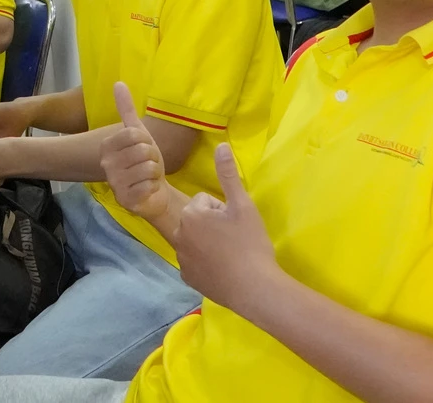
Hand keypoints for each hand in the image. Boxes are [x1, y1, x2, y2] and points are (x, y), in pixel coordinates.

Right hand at [99, 83, 172, 225]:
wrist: (152, 193)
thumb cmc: (144, 162)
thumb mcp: (138, 134)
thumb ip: (126, 109)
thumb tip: (118, 83)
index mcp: (106, 146)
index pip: (135, 134)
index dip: (147, 142)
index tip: (144, 151)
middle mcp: (106, 164)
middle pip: (143, 150)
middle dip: (153, 158)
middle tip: (147, 165)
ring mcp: (114, 183)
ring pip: (148, 168)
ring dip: (155, 173)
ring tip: (148, 177)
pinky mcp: (125, 199)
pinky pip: (149, 185)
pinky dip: (153, 187)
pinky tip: (147, 190)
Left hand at [171, 143, 277, 307]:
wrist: (255, 288)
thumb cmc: (249, 243)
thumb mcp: (242, 205)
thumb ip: (228, 174)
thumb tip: (221, 145)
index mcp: (190, 215)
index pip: (206, 201)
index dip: (224, 210)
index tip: (236, 224)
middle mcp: (178, 235)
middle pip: (199, 220)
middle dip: (214, 225)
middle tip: (235, 239)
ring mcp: (181, 259)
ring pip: (196, 240)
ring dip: (210, 243)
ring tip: (232, 255)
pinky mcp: (187, 278)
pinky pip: (195, 262)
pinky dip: (207, 264)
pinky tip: (224, 270)